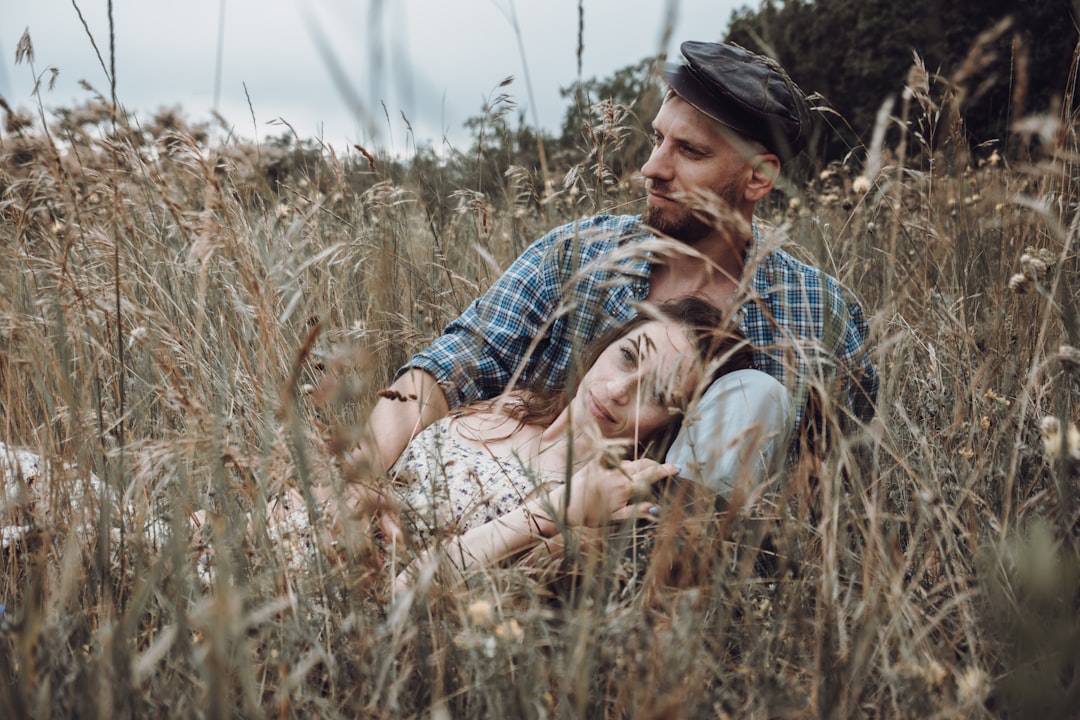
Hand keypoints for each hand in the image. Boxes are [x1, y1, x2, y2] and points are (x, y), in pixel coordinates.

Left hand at [549, 458, 678, 527]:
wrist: (564, 506)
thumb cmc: (591, 516)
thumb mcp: (616, 518)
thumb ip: (637, 511)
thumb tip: (656, 508)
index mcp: (624, 487)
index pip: (650, 475)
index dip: (665, 470)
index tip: (677, 467)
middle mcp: (617, 473)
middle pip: (643, 464)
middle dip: (655, 465)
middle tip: (663, 469)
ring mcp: (606, 466)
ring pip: (630, 462)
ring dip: (639, 466)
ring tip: (641, 475)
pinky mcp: (595, 462)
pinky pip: (614, 461)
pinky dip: (622, 465)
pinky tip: (620, 474)